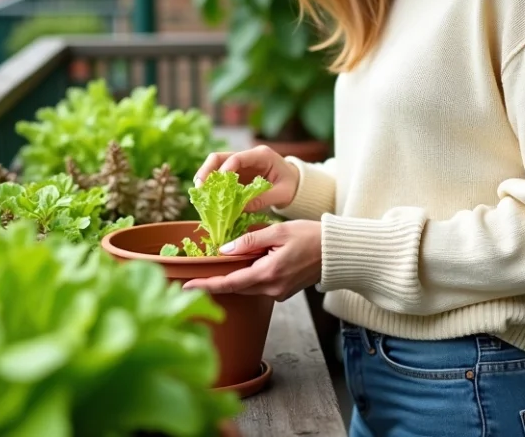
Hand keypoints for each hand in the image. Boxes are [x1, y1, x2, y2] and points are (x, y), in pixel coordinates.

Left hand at [183, 221, 321, 301]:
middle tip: (193, 277)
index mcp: (268, 273)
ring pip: (246, 286)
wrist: (337, 253)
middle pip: (235, 287)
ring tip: (216, 267)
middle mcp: (271, 289)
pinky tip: (244, 264)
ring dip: (232, 277)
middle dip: (215, 282)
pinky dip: (248, 276)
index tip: (186, 287)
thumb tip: (224, 249)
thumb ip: (249, 240)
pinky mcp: (283, 292)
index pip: (229, 283)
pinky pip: (258, 285)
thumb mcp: (278, 231)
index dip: (206, 286)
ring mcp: (278, 293)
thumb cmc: (311, 237)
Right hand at [194, 145, 300, 211]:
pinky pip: (220, 177)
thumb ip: (262, 199)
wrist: (296, 183)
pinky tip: (207, 198)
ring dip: (206, 178)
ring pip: (216, 165)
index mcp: (261, 155)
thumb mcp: (282, 194)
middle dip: (206, 171)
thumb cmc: (292, 186)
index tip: (218, 185)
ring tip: (199, 193)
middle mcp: (248, 156)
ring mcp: (241, 164)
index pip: (237, 157)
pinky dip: (212, 186)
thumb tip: (240, 208)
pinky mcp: (237, 174)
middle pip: (219, 157)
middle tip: (198, 187)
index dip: (225, 170)